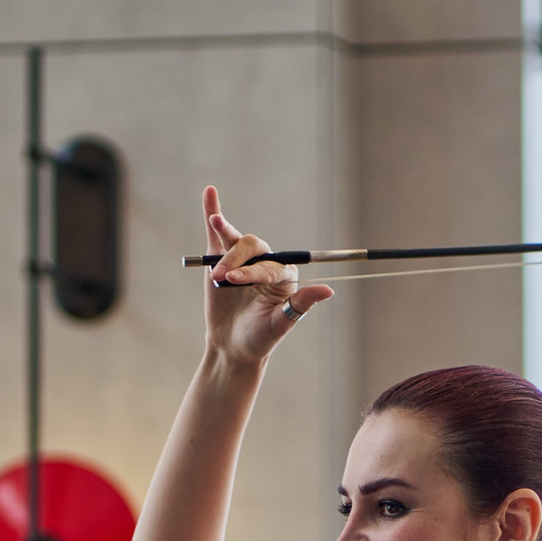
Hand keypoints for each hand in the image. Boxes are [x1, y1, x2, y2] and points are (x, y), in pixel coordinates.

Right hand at [200, 187, 332, 366]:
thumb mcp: (280, 324)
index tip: (234, 281)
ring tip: (216, 223)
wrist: (233, 346)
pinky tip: (211, 194)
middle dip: (235, 260)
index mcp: (284, 276)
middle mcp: (265, 263)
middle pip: (252, 247)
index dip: (251, 271)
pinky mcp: (222, 259)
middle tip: (222, 279)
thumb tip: (330, 290)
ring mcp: (243, 260)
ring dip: (226, 231)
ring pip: (236, 240)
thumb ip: (301, 304)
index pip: (268, 265)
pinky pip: (219, 235)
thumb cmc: (260, 338)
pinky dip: (214, 213)